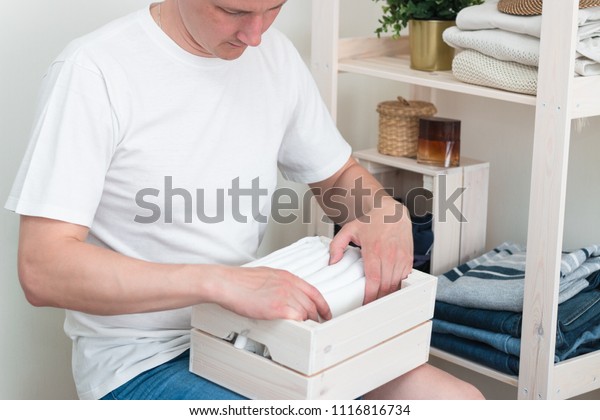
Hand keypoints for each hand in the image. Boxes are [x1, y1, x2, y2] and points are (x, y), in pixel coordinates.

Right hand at [216, 266, 331, 321]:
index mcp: (287, 276)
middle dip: (316, 316)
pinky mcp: (278, 308)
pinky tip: (297, 329)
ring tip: (305, 330)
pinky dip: (299, 325)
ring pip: (306, 312)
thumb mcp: (266, 276)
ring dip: (307, 323)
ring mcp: (285, 296)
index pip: (314, 291)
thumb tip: (284, 293)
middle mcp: (289, 285)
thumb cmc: (240, 281)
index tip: (325, 312)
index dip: (322, 304)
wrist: (228, 283)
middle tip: (315, 325)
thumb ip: (279, 283)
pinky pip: (297, 318)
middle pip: (312, 304)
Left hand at [329, 197, 412, 304]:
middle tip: (372, 305)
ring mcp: (401, 257)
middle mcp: (390, 255)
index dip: (370, 296)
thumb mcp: (348, 230)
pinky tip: (390, 285)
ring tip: (380, 298)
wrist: (391, 211)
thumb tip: (332, 261)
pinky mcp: (408, 257)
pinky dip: (398, 283)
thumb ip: (337, 246)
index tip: (366, 303)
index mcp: (374, 250)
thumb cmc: (371, 221)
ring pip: (396, 283)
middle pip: (385, 285)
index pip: (373, 280)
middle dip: (378, 298)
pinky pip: (404, 276)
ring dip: (388, 292)